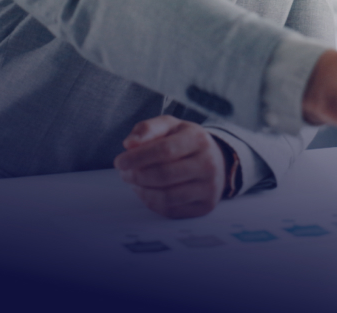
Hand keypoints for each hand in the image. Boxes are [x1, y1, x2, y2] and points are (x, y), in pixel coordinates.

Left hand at [114, 116, 230, 218]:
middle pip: (163, 175)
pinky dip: (151, 202)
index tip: (120, 162)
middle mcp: (208, 164)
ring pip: (166, 197)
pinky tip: (147, 191)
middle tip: (124, 173)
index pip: (164, 150)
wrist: (216, 160)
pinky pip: (170, 210)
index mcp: (198, 139)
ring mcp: (209, 188)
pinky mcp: (204, 206)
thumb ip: (147, 129)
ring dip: (142, 191)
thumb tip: (129, 144)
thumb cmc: (185, 142)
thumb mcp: (169, 126)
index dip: (137, 158)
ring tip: (134, 182)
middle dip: (136, 176)